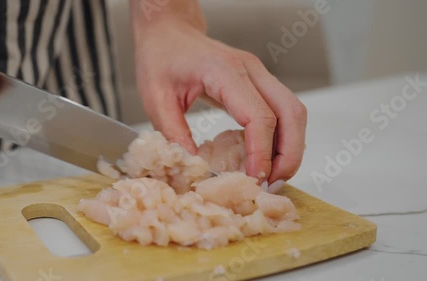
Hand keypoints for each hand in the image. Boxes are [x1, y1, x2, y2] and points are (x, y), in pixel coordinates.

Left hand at [131, 10, 306, 183]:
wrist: (168, 32)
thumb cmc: (161, 57)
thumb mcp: (156, 98)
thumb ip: (174, 134)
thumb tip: (196, 169)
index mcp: (225, 72)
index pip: (259, 116)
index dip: (261, 153)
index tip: (254, 179)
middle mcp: (251, 70)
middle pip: (291, 113)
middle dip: (289, 155)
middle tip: (271, 184)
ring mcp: (258, 74)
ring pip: (293, 112)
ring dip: (290, 148)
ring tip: (271, 176)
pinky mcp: (257, 82)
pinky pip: (281, 111)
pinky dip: (281, 138)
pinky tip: (265, 157)